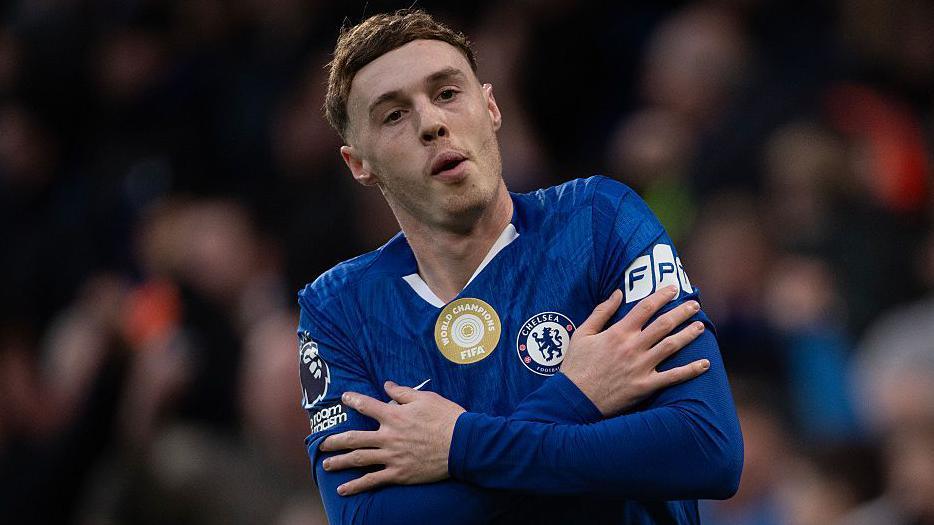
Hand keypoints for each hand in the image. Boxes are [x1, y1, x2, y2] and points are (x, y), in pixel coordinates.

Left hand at [318, 381, 465, 495]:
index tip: (344, 397)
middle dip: (335, 440)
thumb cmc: (447, 418)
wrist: (464, 444)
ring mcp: (392, 456)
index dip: (353, 400)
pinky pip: (373, 481)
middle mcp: (388, 436)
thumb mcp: (426, 398)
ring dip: (339, 462)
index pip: (367, 405)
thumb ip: (403, 392)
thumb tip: (387, 385)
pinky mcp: (399, 474)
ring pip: (359, 459)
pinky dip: (356, 486)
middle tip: (322, 443)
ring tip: (326, 464)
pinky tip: (343, 490)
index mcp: (394, 415)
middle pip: (354, 437)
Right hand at [561, 286, 709, 415]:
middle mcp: (633, 347)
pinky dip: (691, 370)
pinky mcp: (645, 386)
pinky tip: (705, 364)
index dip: (661, 296)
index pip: (645, 308)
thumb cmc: (576, 366)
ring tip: (701, 326)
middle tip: (694, 304)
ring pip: (672, 346)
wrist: (574, 399)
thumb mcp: (582, 334)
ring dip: (689, 334)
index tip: (673, 289)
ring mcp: (641, 367)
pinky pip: (673, 377)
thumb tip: (617, 293)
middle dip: (682, 312)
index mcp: (618, 332)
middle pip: (664, 324)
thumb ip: (601, 312)